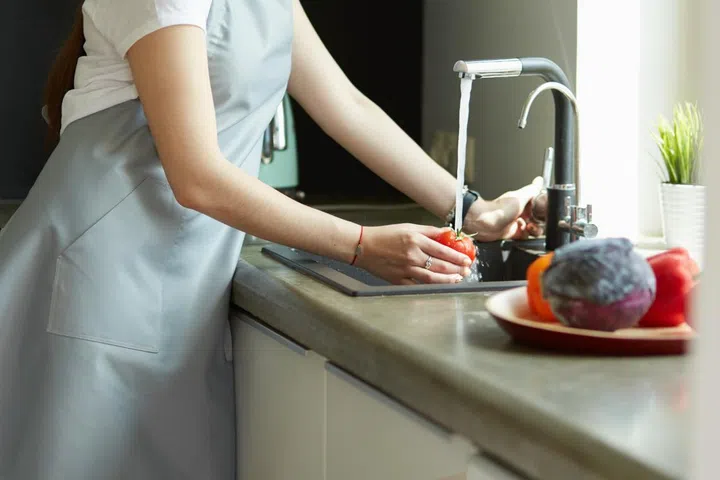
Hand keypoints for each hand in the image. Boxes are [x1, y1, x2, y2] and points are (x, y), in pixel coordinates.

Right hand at [355, 224, 472, 284]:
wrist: (363, 247)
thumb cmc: (385, 235)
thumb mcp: (408, 227)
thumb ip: (429, 231)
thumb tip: (447, 232)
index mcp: (415, 240)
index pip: (442, 250)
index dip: (457, 256)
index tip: (467, 259)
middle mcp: (412, 255)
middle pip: (440, 265)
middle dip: (456, 269)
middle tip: (466, 271)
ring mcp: (405, 269)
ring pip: (431, 277)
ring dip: (447, 279)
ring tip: (457, 279)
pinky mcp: (398, 280)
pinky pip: (417, 285)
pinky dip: (430, 286)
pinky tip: (439, 285)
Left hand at [463, 177, 544, 241]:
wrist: (485, 224)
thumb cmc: (498, 210)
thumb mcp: (519, 197)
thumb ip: (532, 190)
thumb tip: (539, 180)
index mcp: (523, 201)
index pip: (540, 205)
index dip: (543, 209)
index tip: (543, 211)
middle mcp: (521, 212)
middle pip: (539, 218)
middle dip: (540, 221)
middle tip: (535, 220)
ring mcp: (518, 222)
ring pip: (534, 228)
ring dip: (534, 228)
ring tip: (528, 226)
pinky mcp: (514, 233)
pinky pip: (526, 236)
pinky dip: (526, 234)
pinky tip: (520, 230)